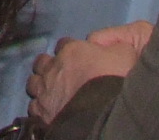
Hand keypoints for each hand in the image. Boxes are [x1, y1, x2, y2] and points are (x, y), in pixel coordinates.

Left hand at [27, 23, 151, 127]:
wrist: (104, 112)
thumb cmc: (115, 80)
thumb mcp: (124, 53)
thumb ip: (112, 46)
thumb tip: (108, 48)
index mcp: (72, 51)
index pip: (64, 44)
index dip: (70, 51)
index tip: (77, 59)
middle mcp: (54, 68)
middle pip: (42, 62)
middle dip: (49, 67)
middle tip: (61, 75)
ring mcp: (45, 91)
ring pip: (34, 83)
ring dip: (41, 86)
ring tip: (51, 93)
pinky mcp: (42, 113)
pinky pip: (34, 107)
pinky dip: (40, 108)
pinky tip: (48, 110)